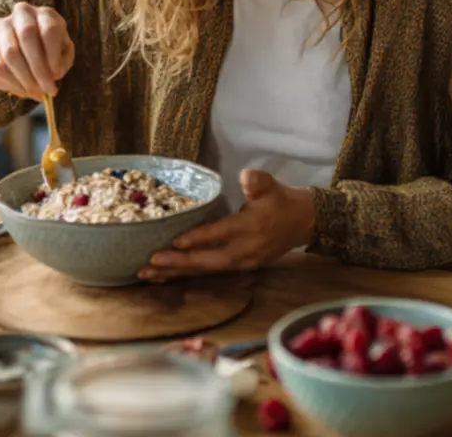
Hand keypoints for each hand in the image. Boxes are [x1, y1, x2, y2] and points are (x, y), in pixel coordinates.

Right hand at [0, 2, 74, 100]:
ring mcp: (0, 28)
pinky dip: (11, 85)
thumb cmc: (49, 48)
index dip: (53, 55)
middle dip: (38, 69)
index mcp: (44, 14)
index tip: (58, 75)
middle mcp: (20, 15)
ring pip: (9, 54)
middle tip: (47, 90)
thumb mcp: (63, 51)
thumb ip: (62, 60)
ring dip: (24, 80)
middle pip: (27, 36)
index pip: (49, 30)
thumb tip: (53, 74)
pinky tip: (23, 91)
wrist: (24, 44)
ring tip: (36, 94)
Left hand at [139, 170, 316, 281]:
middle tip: (150, 263)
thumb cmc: (281, 201)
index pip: (221, 234)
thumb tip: (248, 176)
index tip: (176, 242)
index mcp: (251, 228)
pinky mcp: (239, 268)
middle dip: (179, 263)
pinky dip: (187, 274)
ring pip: (206, 271)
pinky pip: (209, 273)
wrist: (304, 222)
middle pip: (209, 261)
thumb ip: (258, 182)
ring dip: (177, 273)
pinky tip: (164, 277)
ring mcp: (243, 263)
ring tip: (147, 275)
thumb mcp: (271, 186)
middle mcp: (245, 251)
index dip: (199, 238)